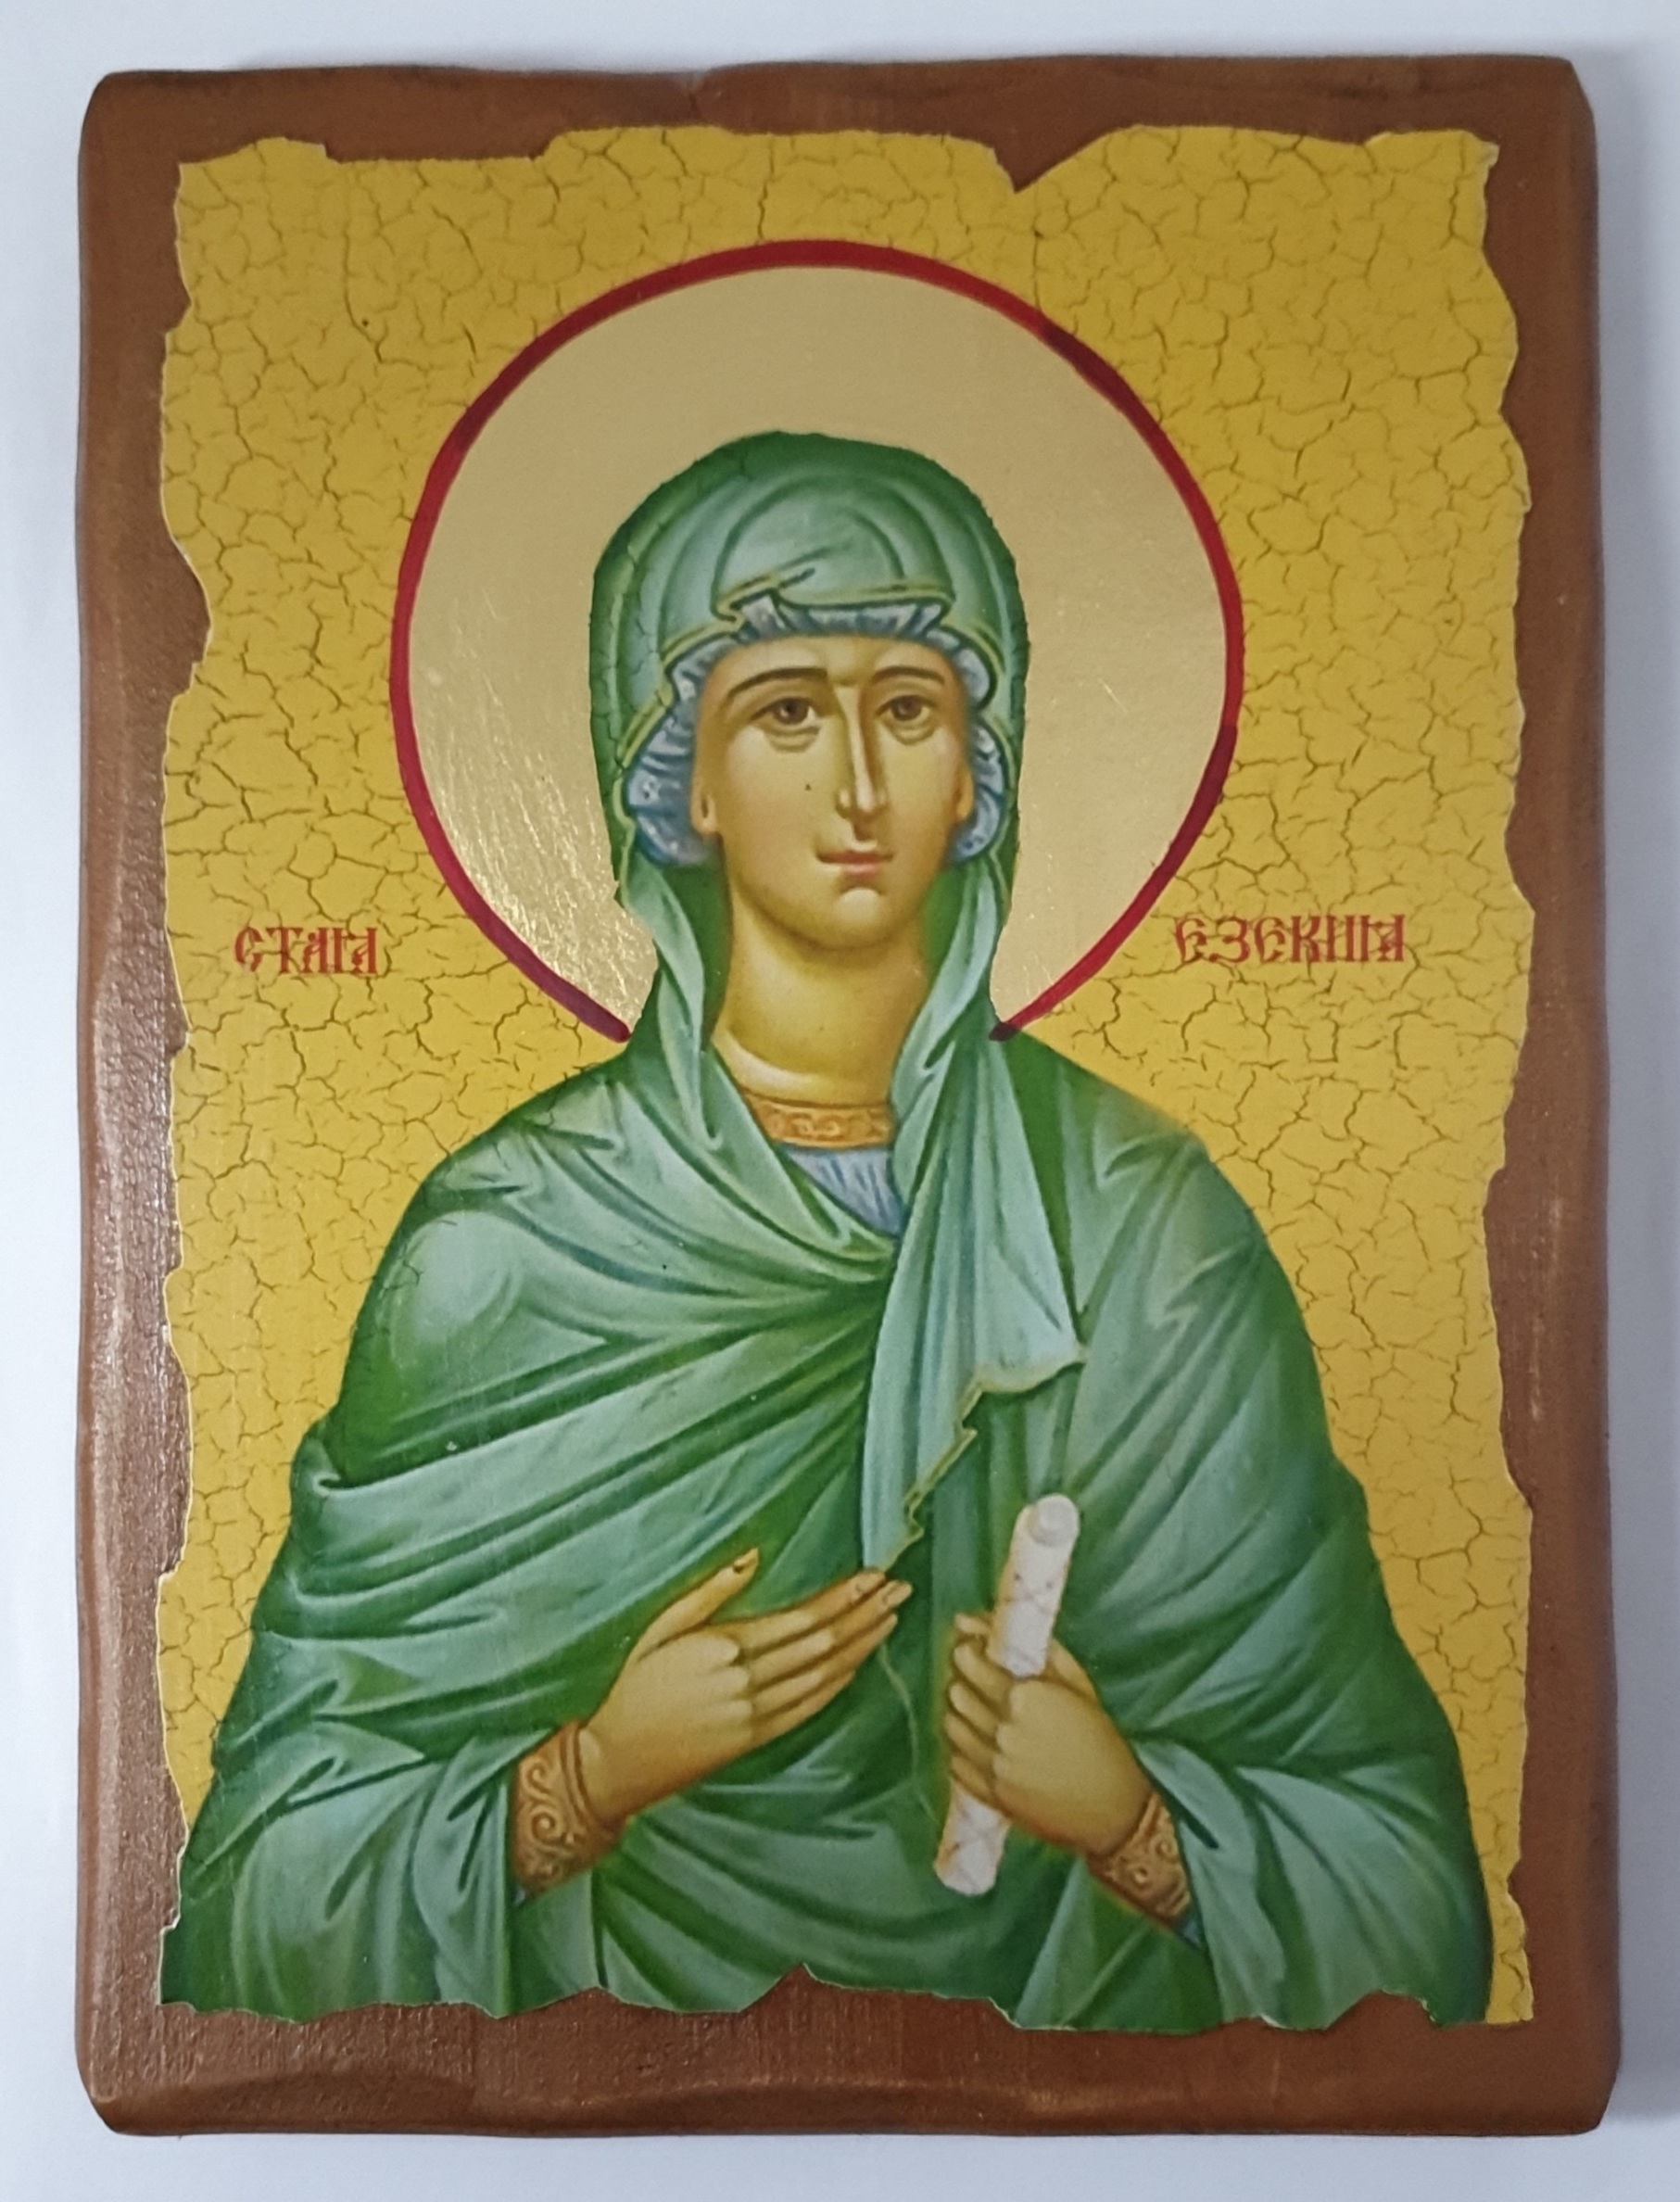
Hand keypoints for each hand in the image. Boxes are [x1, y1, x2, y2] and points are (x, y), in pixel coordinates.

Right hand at [579, 1551, 910, 1825]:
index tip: (874, 1575)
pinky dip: (840, 1682)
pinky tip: (859, 1661)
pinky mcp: (758, 1738)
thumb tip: (753, 1555)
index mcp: (724, 1646)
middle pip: (824, 1644)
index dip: (843, 1597)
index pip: (802, 1618)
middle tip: (899, 1588)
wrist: (619, 1761)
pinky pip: (811, 1707)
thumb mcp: (661, 1628)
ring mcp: (757, 1714)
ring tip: (891, 1617)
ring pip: (825, 1676)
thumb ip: (710, 1591)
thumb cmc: (635, 1687)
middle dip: (865, 1614)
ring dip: (863, 1645)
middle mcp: (748, 1682)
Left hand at [943, 1613, 1151, 1856]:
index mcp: (1025, 1697)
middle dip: (962, 1678)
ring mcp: (994, 1766)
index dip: (967, 1648)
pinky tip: (983, 1743)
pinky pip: (955, 1762)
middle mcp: (1003, 1731)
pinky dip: (962, 1748)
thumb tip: (971, 1619)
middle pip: (955, 1691)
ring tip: (982, 1710)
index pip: (969, 1661)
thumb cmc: (1100, 1738)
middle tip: (979, 1678)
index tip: (976, 1647)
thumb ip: (1028, 1646)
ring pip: (951, 1725)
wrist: (1114, 1808)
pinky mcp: (991, 1796)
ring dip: (960, 1712)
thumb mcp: (1076, 1682)